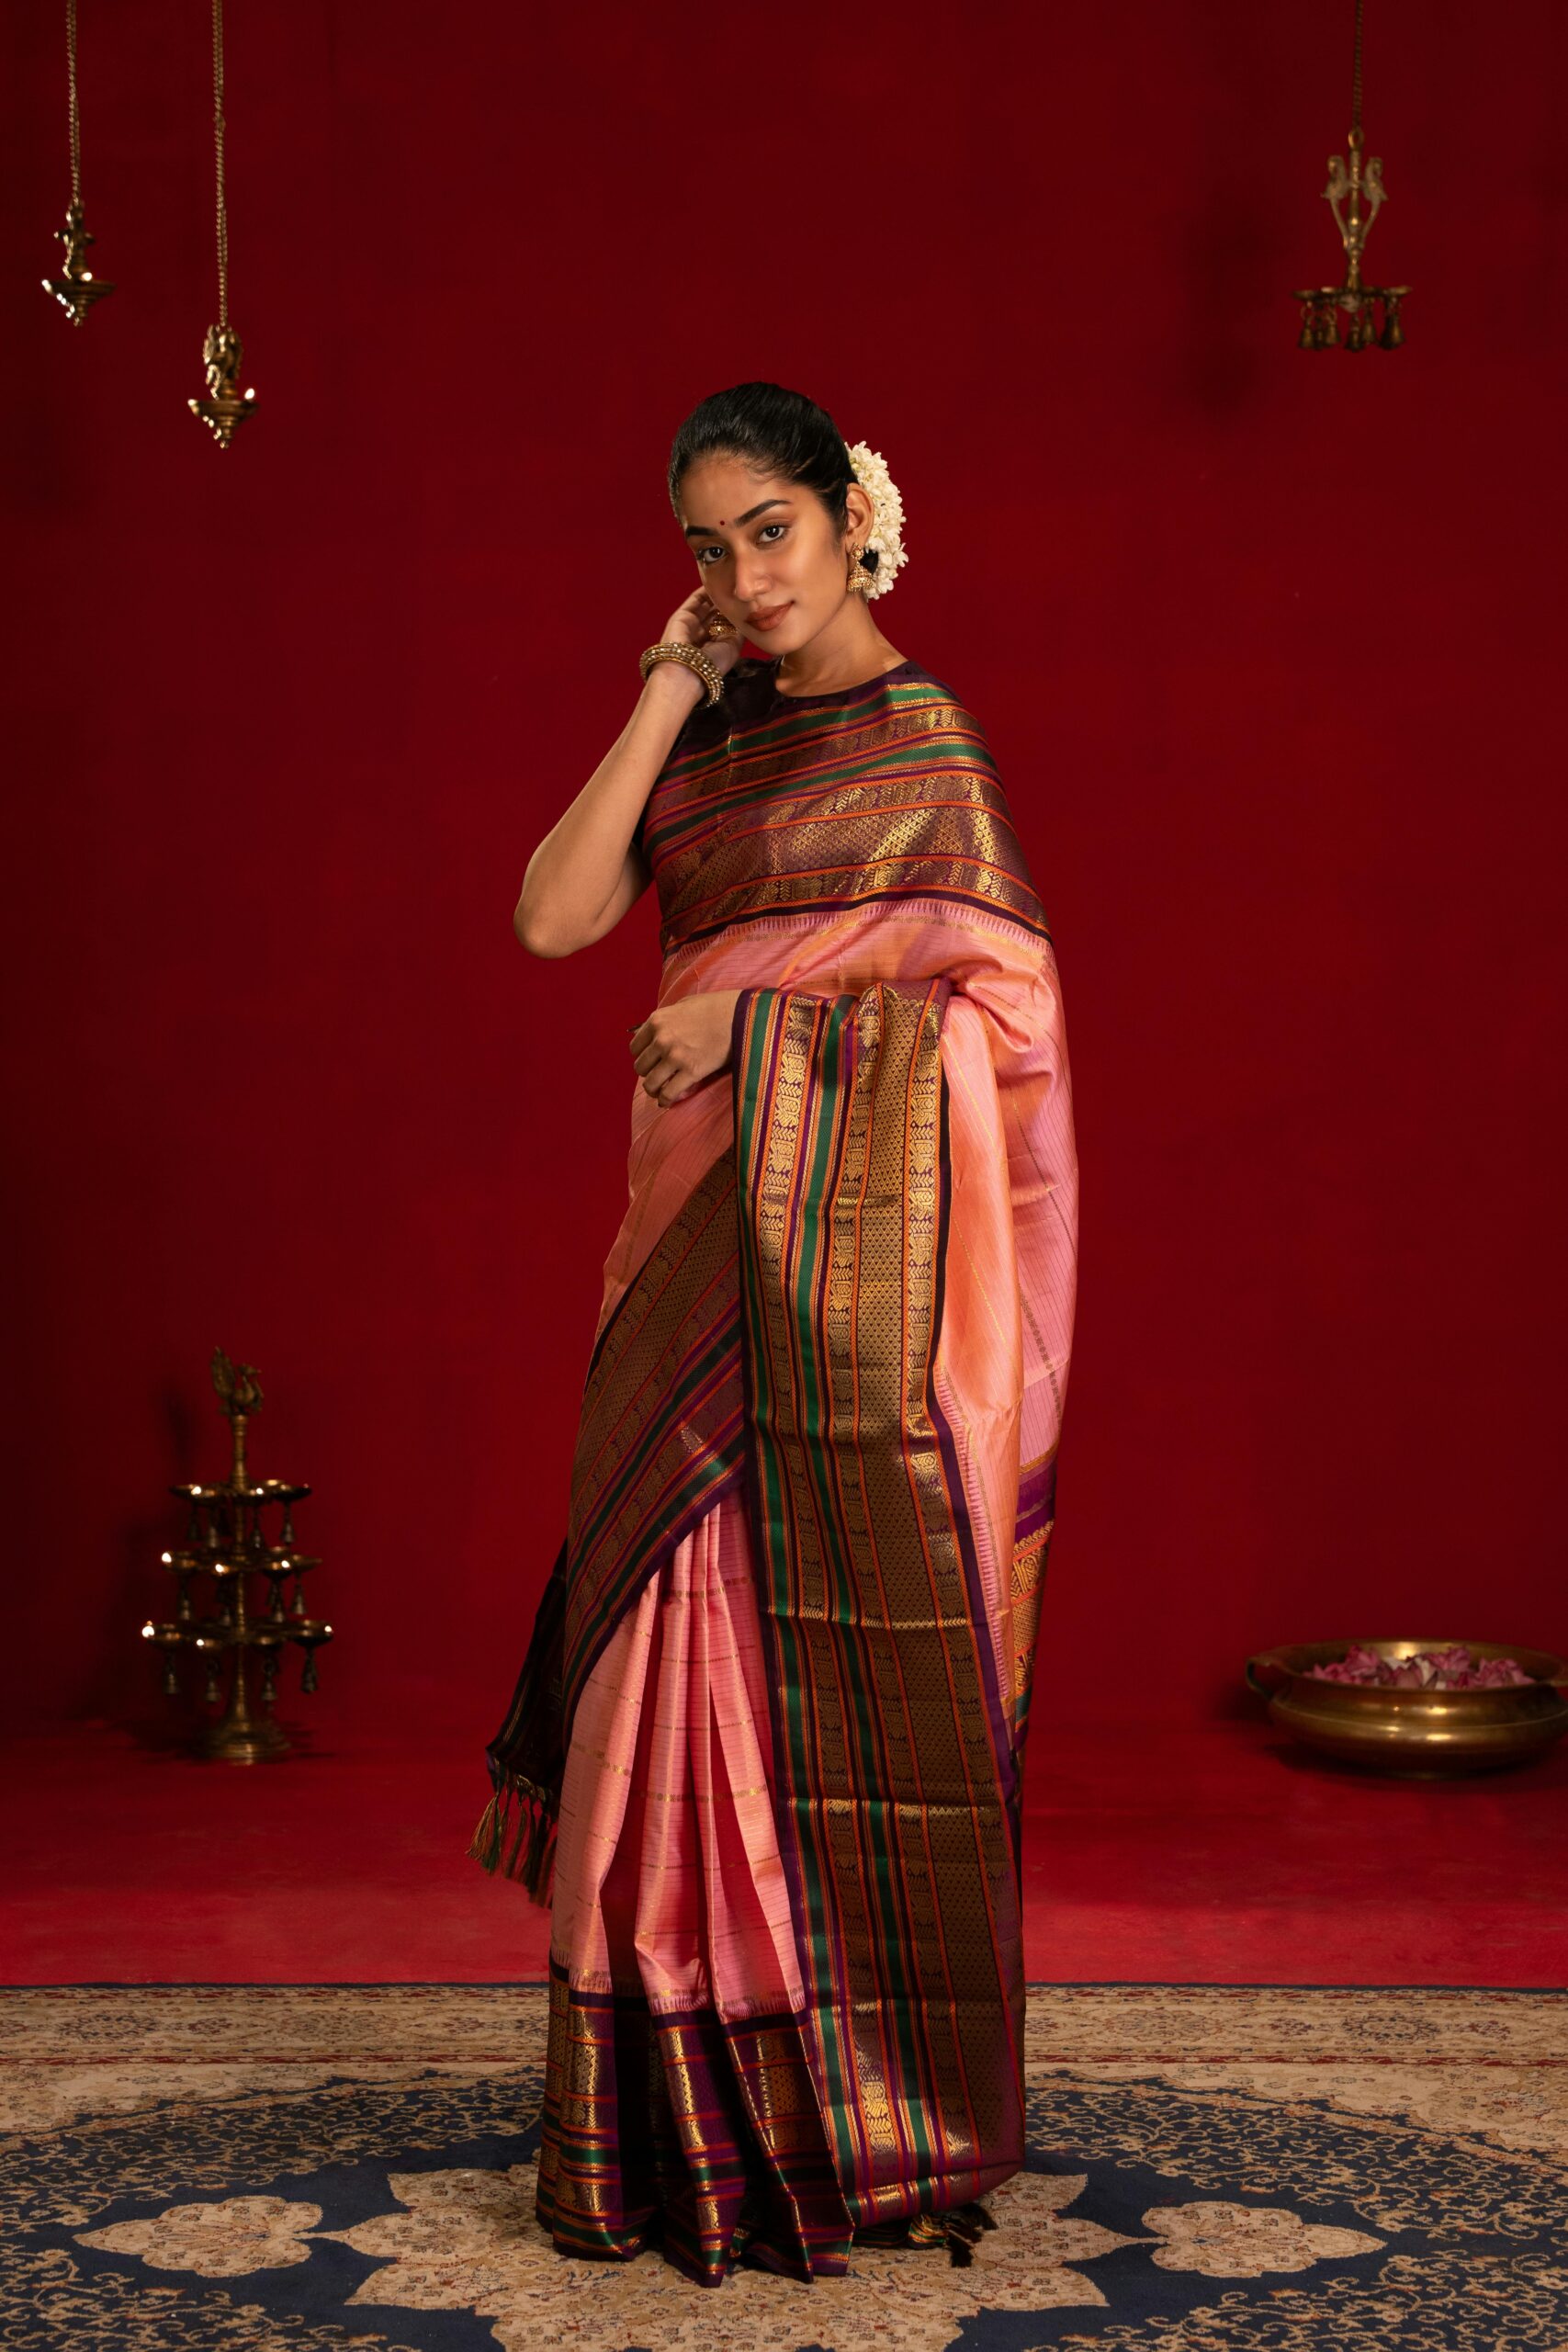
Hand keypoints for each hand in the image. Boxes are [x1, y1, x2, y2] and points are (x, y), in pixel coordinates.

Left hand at [629, 990, 741, 1107]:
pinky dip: (665, 1100)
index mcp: (657, 1021)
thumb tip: (656, 1032)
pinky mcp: (691, 1072)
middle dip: (647, 1073)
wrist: (741, 1016)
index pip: (634, 1047)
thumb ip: (667, 1019)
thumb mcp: (684, 1004)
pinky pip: (668, 1093)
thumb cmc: (715, 1007)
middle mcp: (661, 1039)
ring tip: (659, 1091)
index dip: (642, 1056)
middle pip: (640, 1067)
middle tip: (657, 1075)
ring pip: (650, 1083)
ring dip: (653, 1089)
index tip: (650, 1060)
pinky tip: (666, 1101)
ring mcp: (675, 1056)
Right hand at [658, 586, 746, 682]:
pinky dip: (706, 590)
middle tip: (742, 588)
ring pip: (707, 605)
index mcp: (715, 646)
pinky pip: (696, 600)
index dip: (737, 613)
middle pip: (717, 614)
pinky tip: (718, 581)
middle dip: (728, 602)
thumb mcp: (733, 647)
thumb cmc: (713, 664)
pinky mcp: (682, 616)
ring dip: (718, 594)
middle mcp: (703, 635)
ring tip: (732, 582)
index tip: (750, 601)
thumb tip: (745, 615)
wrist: (687, 669)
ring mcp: (692, 625)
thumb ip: (739, 630)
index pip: (727, 625)